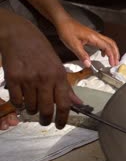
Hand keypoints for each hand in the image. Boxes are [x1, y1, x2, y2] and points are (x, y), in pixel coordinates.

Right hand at [0, 11, 81, 128]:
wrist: (19, 35)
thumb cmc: (41, 50)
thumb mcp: (58, 66)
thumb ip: (66, 87)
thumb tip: (78, 103)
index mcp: (59, 76)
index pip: (64, 104)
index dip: (62, 118)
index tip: (60, 125)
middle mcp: (45, 78)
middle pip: (46, 109)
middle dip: (45, 119)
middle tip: (44, 121)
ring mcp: (28, 78)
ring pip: (31, 106)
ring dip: (32, 110)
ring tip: (32, 106)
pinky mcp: (13, 78)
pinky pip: (16, 100)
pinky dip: (19, 104)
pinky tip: (21, 99)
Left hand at [56, 17, 119, 66]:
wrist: (63, 21)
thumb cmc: (67, 31)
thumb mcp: (73, 44)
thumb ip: (82, 55)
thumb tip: (88, 64)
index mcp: (94, 38)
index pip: (107, 47)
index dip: (112, 56)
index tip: (112, 64)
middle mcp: (97, 36)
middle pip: (112, 44)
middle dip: (116, 54)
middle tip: (116, 63)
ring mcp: (95, 35)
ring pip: (109, 42)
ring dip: (112, 51)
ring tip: (112, 60)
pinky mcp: (92, 36)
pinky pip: (104, 42)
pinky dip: (107, 49)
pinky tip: (103, 54)